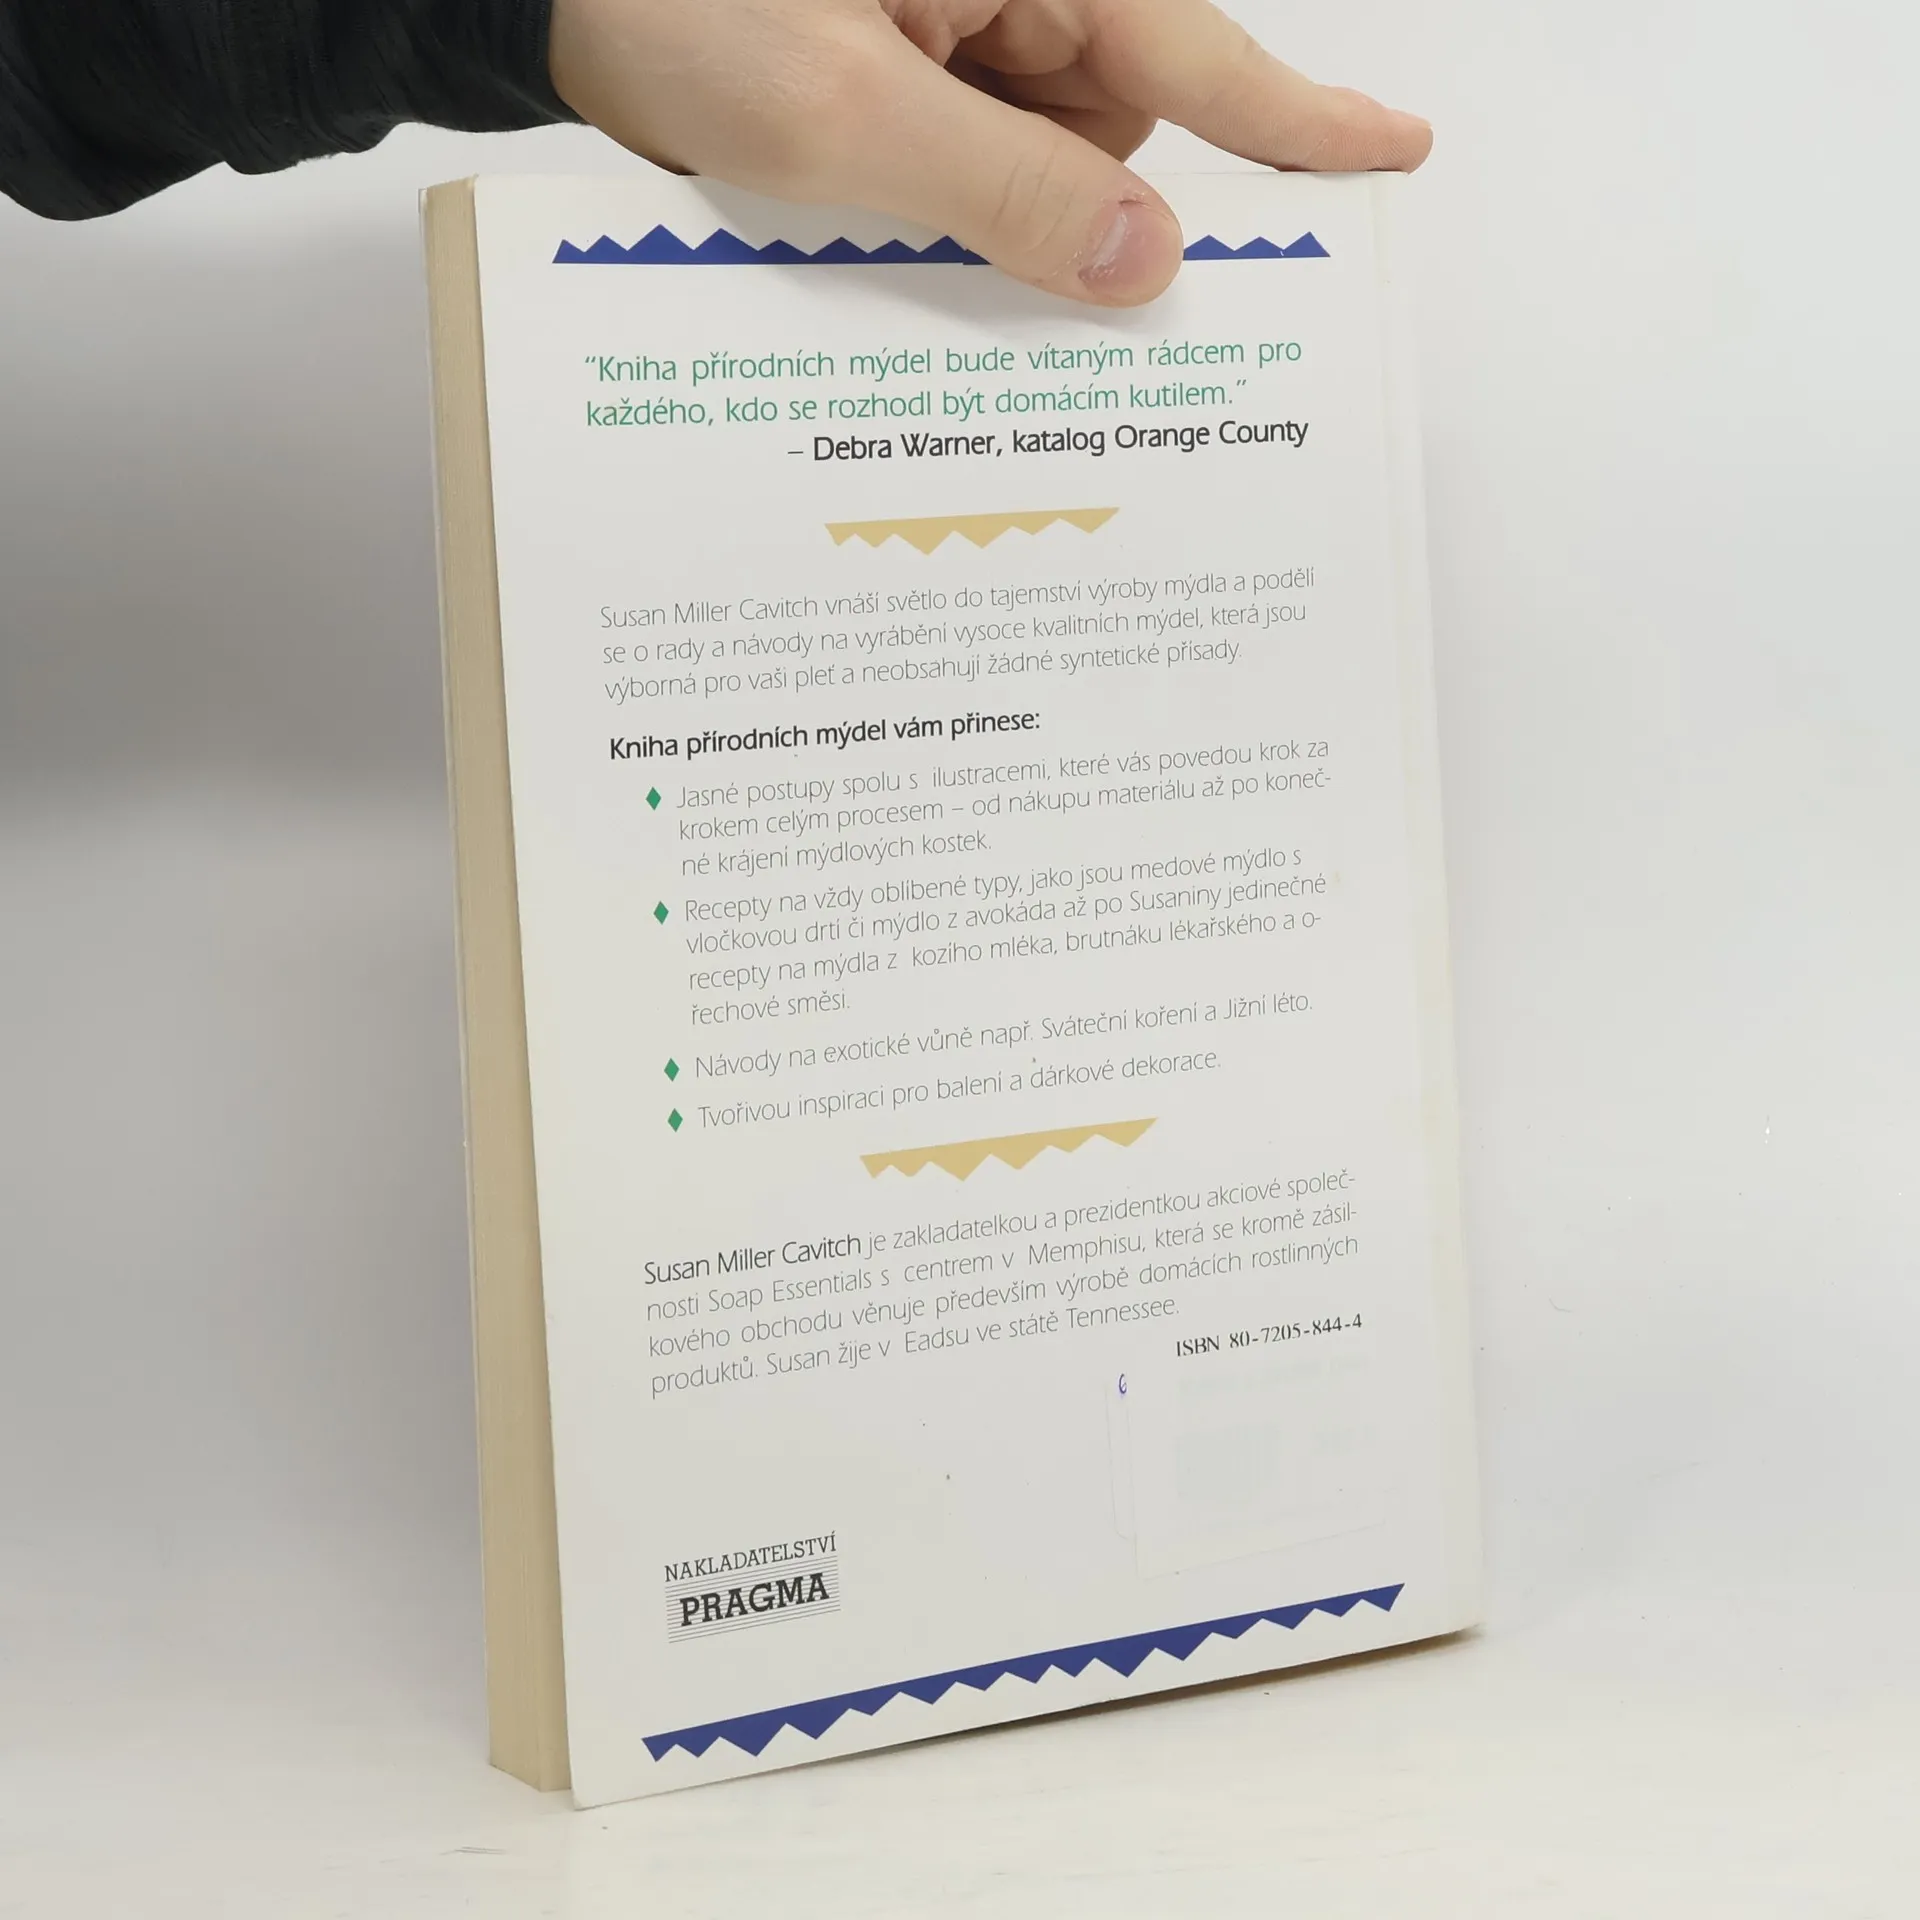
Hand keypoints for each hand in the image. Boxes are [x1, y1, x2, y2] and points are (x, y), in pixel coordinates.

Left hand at [548, 0, 1430, 306]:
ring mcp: (957, 18)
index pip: (1195, 53)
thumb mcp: (846, 116)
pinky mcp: (908, 58)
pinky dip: (946, 194)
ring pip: (1047, 149)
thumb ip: (1010, 191)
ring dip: (989, 208)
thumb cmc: (674, 4)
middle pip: (1120, 121)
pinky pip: (978, 145)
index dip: (1296, 122)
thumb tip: (1149, 266)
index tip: (1396, 157)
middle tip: (963, 235)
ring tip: (865, 201)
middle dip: (1069, 201)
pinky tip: (871, 206)